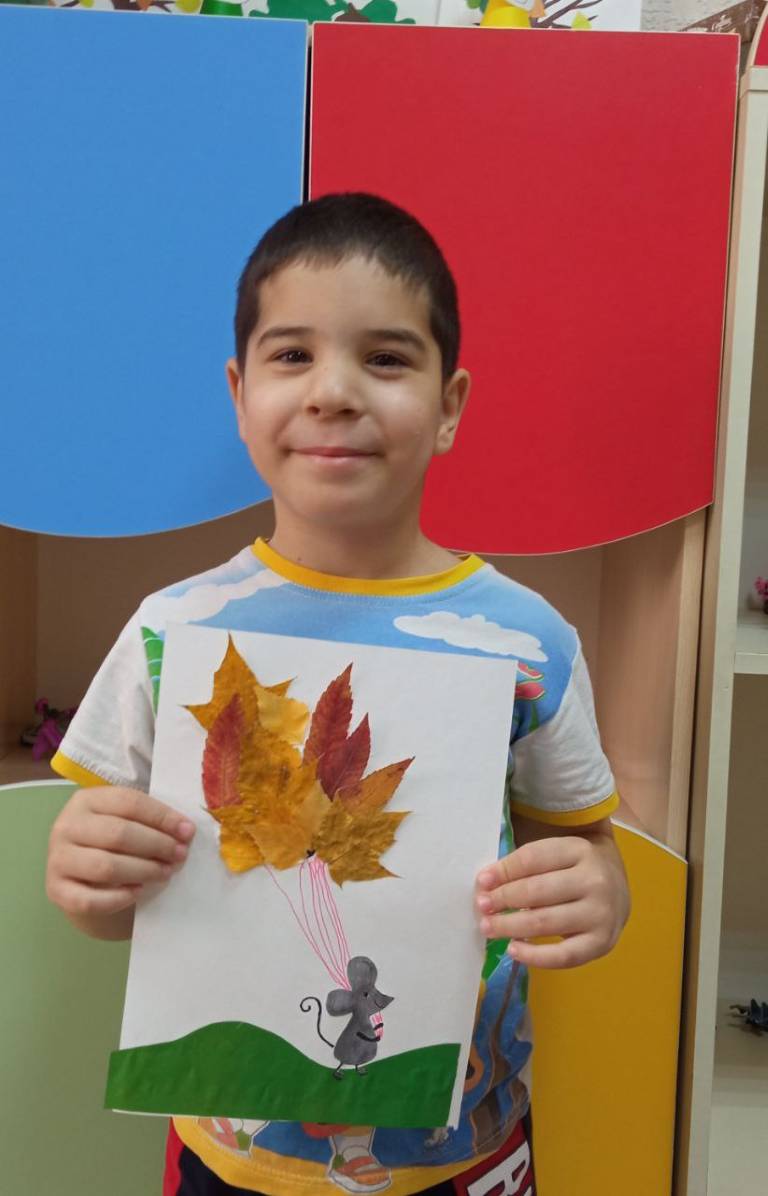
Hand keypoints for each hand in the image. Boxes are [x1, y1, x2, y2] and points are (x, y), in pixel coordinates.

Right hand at [46, 786, 195, 933]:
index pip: (129, 802)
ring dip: (143, 870)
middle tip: (179, 855)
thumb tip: (185, 832)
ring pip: (105, 866)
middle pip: (118, 833)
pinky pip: (90, 899)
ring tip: (166, 873)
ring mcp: (57, 858)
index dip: (162, 816)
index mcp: (86, 800)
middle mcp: (67, 826)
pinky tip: (139, 892)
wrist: (82, 875)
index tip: (187, 831)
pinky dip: (119, 898)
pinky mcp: (56, 890)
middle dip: (156, 845)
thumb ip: (152, 822)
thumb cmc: (113, 842)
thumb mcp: (128, 821)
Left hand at [475, 830, 629, 968]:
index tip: (482, 881)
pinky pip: (564, 956)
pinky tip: (513, 949)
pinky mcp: (602, 942)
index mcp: (579, 850)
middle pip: (537, 890)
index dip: (504, 870)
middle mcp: (595, 880)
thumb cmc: (573, 868)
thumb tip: (485, 883)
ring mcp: (601, 913)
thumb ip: (523, 865)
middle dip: (504, 899)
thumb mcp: (555, 854)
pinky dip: (535, 956)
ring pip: (546, 922)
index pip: (533, 858)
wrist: (617, 885)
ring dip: (510, 926)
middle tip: (481, 907)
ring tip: (488, 927)